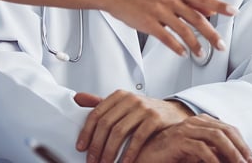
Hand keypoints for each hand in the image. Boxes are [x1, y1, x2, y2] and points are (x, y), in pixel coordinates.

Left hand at [74, 90, 192, 162]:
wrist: (174, 113)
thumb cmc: (145, 112)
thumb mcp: (122, 105)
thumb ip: (101, 103)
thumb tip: (77, 98)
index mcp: (119, 96)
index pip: (96, 114)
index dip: (86, 132)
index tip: (81, 147)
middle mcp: (130, 99)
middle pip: (106, 124)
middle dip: (96, 145)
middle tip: (92, 160)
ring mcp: (143, 108)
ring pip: (119, 132)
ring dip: (110, 151)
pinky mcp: (155, 119)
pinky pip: (138, 138)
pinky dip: (129, 153)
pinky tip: (125, 162)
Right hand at [106, 0, 234, 56]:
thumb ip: (188, 1)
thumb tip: (210, 10)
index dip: (219, 5)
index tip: (233, 12)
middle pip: (197, 18)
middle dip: (211, 34)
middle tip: (221, 45)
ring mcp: (159, 11)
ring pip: (183, 30)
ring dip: (195, 44)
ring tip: (202, 54)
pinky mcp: (148, 22)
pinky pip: (166, 37)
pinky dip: (176, 47)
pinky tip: (182, 53)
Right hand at [135, 114, 251, 162]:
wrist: (141, 158)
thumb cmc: (166, 158)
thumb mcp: (193, 156)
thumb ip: (210, 154)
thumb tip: (233, 159)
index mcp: (198, 123)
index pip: (227, 128)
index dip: (241, 143)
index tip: (250, 159)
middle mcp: (193, 122)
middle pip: (225, 130)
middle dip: (241, 148)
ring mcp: (185, 129)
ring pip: (218, 137)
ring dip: (232, 154)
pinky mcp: (178, 140)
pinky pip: (202, 149)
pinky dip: (214, 160)